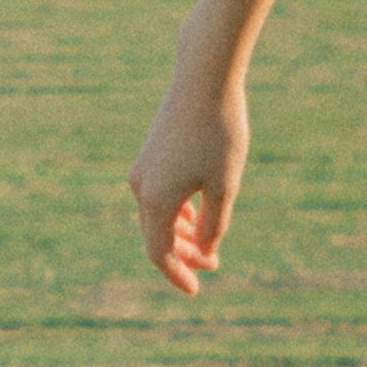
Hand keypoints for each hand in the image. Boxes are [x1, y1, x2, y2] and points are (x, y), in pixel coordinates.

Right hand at [131, 67, 248, 289]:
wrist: (204, 76)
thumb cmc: (219, 131)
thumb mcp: (225, 184)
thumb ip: (214, 223)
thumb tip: (204, 248)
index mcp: (156, 200)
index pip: (160, 253)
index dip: (178, 274)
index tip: (196, 290)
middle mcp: (141, 186)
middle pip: (157, 235)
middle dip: (184, 254)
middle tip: (213, 264)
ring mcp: (143, 167)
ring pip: (157, 214)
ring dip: (180, 232)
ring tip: (207, 243)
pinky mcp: (151, 150)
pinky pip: (158, 193)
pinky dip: (175, 210)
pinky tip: (194, 213)